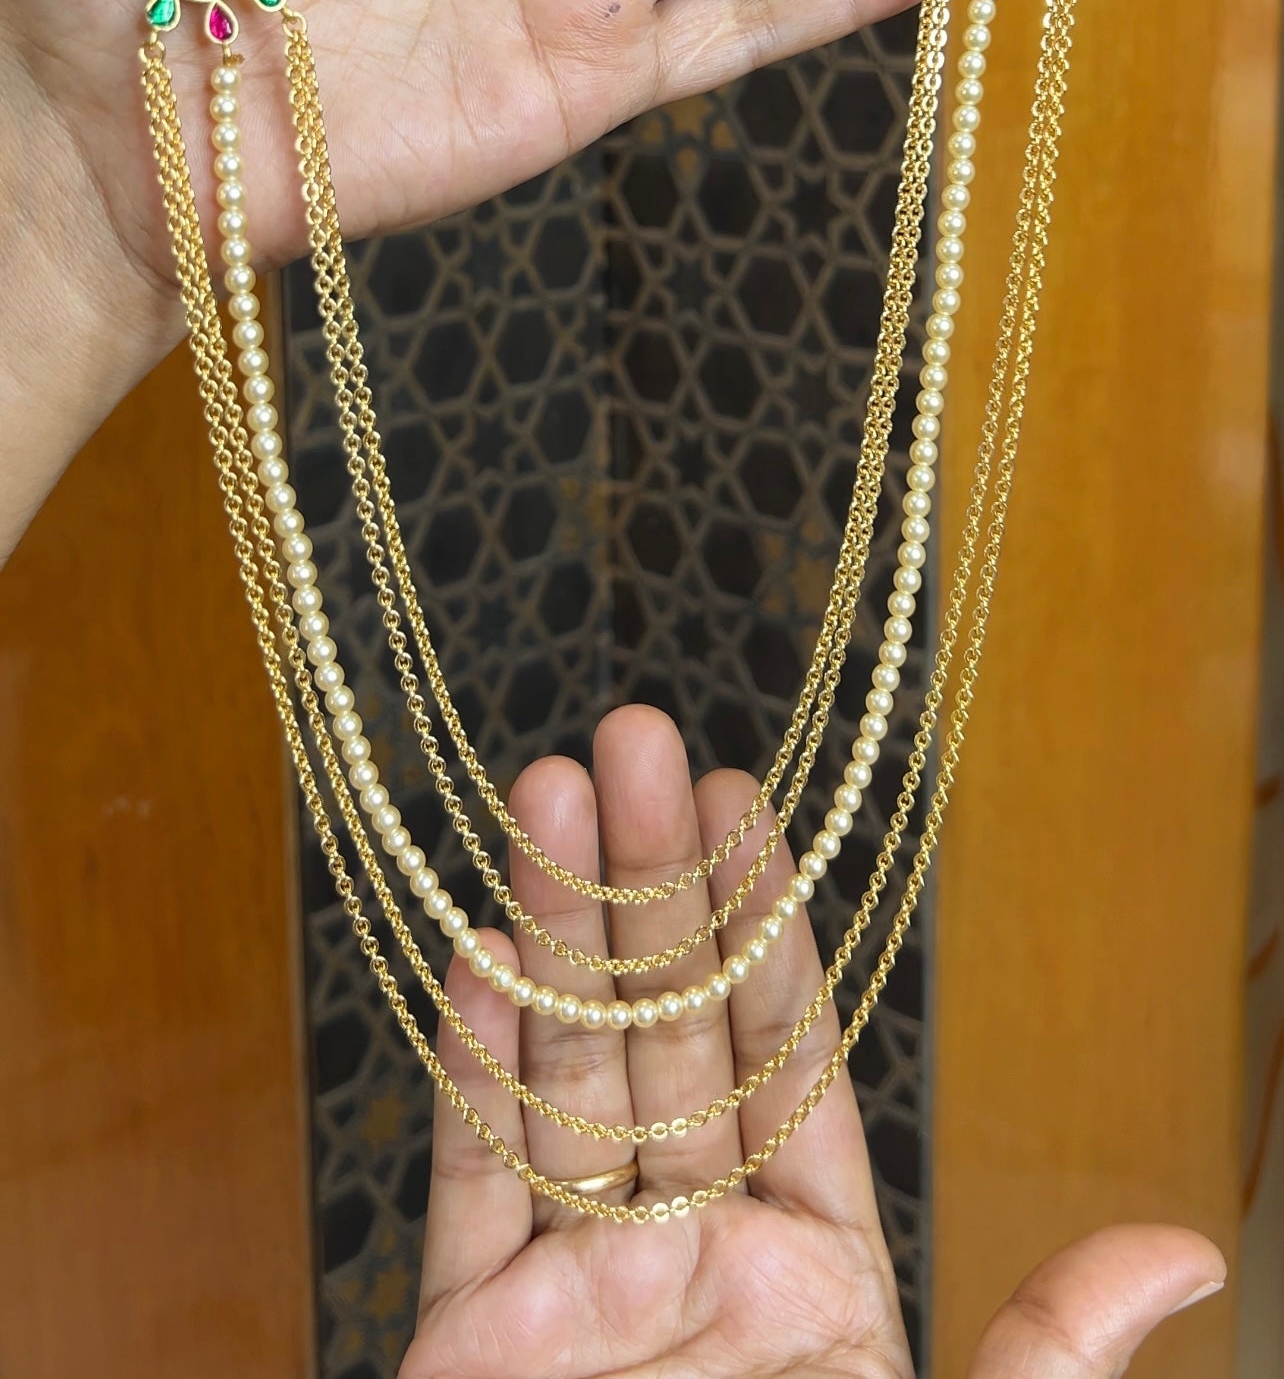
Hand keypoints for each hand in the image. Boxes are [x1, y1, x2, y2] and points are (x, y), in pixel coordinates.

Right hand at [406, 706, 1220, 1377]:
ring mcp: (579, 1288)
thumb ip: (1044, 1345)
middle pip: (665, 1031)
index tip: (739, 796)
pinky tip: (477, 951)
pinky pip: (474, 1186)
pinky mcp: (477, 1344)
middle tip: (628, 737)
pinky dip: (468, 1070)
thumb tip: (1186, 1250)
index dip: (759, 923)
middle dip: (645, 882)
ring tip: (546, 787)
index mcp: (810, 1267)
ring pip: (566, 1074)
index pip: (781, 1055)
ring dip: (551, 929)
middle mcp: (690, 1252)